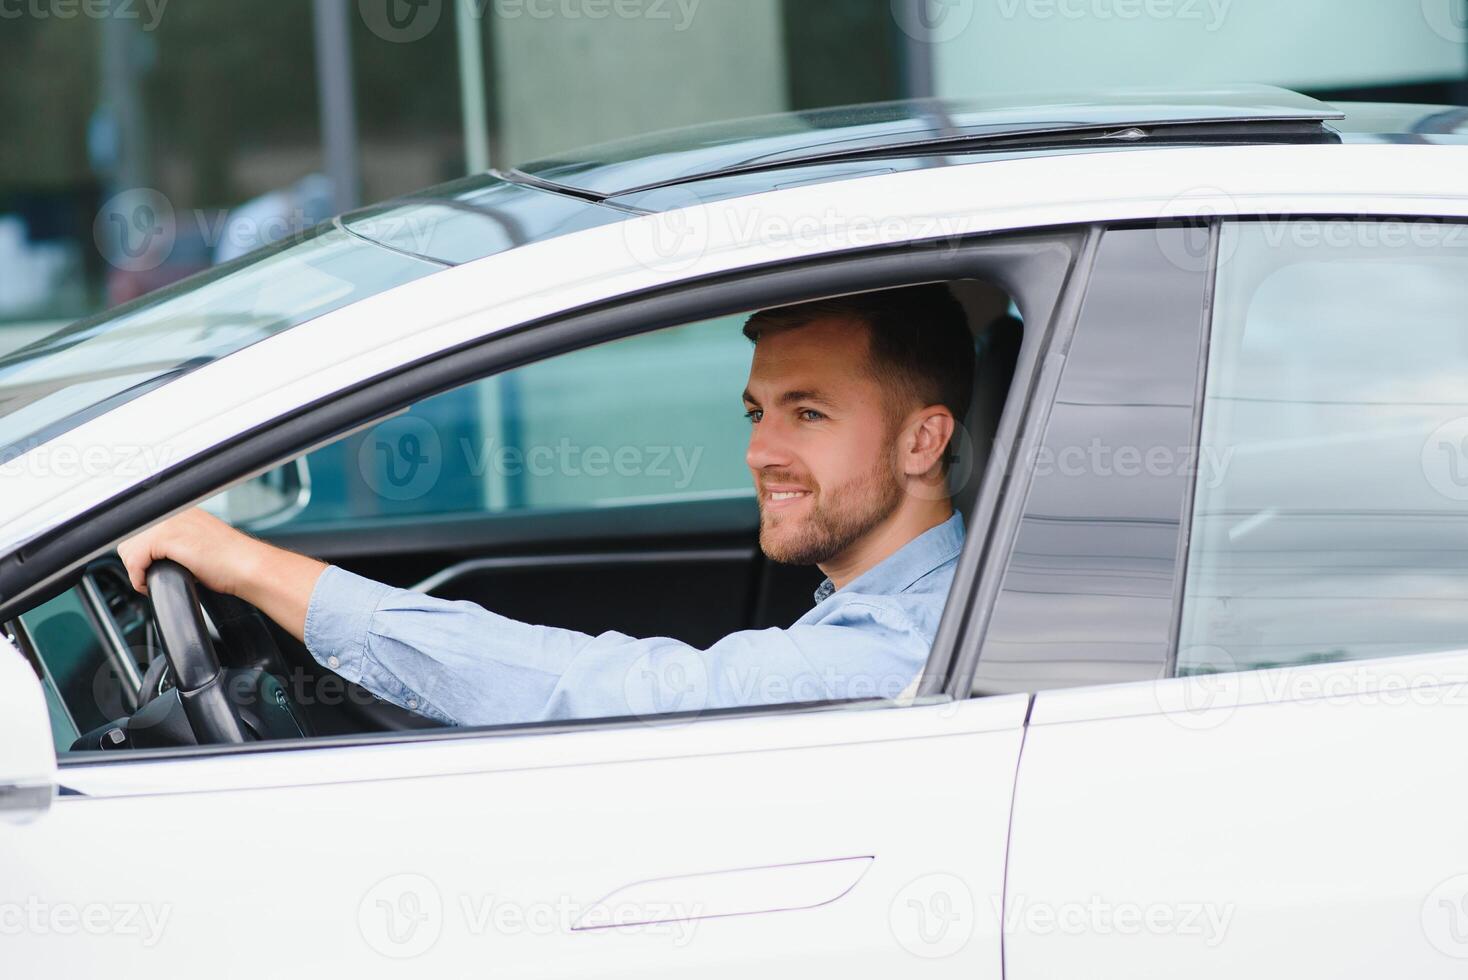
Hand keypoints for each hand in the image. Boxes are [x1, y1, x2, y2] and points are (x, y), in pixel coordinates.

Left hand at [117, 507, 262, 596]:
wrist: (247, 566)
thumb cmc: (231, 561)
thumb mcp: (199, 543)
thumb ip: (176, 542)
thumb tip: (153, 556)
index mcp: (180, 510)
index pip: (139, 529)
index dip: (141, 553)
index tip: (149, 568)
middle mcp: (172, 511)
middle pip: (128, 537)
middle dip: (136, 562)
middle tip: (153, 576)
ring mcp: (168, 521)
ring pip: (127, 548)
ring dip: (137, 570)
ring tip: (155, 580)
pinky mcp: (166, 537)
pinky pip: (134, 560)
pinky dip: (139, 578)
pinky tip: (153, 584)